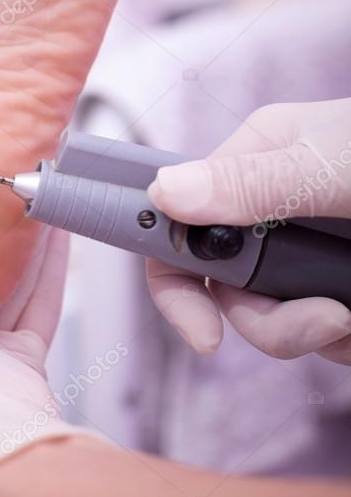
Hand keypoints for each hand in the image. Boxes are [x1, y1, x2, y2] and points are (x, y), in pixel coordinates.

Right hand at [146, 98, 350, 364]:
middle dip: (275, 322)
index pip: (179, 222)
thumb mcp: (334, 168)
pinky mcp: (346, 280)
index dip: (177, 282)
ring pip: (281, 319)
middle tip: (332, 321)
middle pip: (231, 289)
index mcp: (257, 160)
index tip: (205, 336)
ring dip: (323, 333)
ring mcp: (313, 247)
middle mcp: (275, 204)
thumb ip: (254, 185)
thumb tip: (164, 196)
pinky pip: (330, 332)